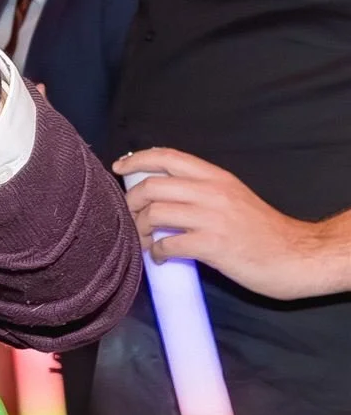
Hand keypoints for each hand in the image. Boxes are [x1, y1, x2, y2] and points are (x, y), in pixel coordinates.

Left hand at [114, 149, 349, 299]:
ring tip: (143, 240)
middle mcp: (213, 192)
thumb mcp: (232, 197)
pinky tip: (160, 257)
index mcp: (216, 177)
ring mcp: (213, 218)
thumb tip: (160, 192)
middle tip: (129, 217)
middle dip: (130, 202)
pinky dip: (156, 252)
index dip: (137, 160)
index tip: (119, 168)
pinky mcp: (214, 245)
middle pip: (151, 186)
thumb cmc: (261, 230)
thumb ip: (200, 190)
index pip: (167, 156)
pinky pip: (168, 244)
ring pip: (155, 213)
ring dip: (140, 229)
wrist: (296, 255)